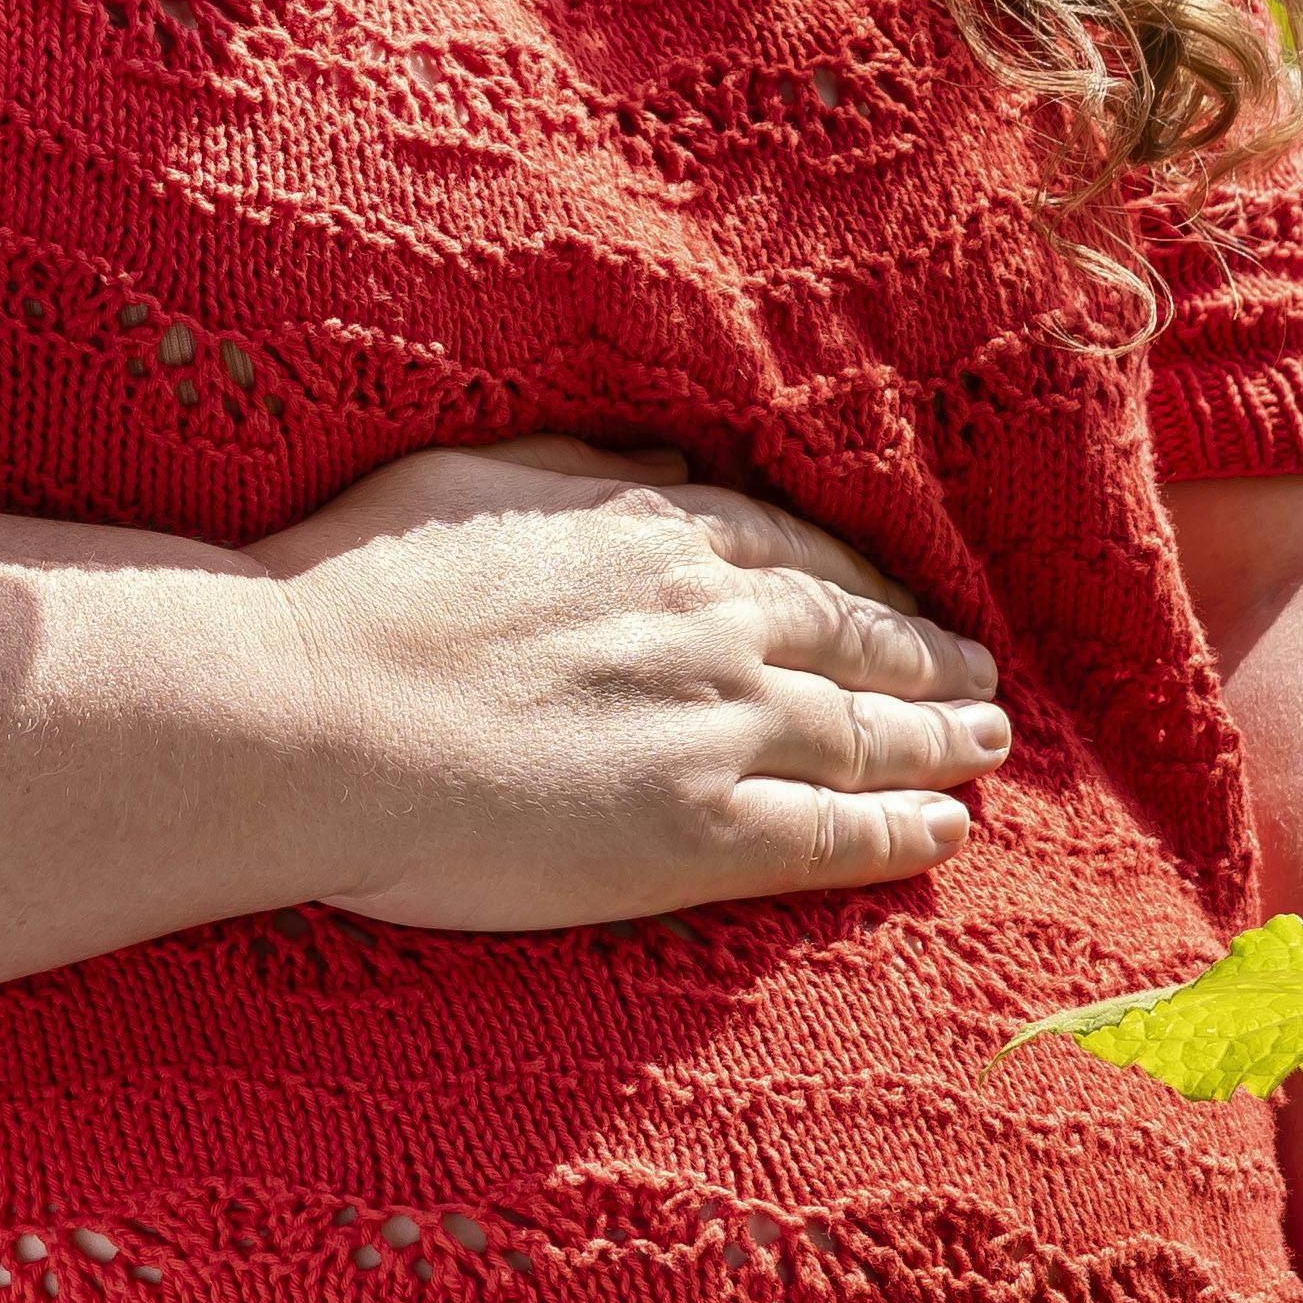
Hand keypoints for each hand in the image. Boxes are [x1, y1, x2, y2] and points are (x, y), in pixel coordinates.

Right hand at [249, 435, 1006, 929]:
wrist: (313, 711)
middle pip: (856, 637)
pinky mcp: (697, 833)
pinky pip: (832, 834)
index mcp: (654, 532)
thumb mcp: (476, 478)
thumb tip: (671, 469)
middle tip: (981, 676)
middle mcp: (710, 621)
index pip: (798, 554)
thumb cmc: (357, 586)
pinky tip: (946, 832)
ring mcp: (715, 728)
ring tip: (988, 746)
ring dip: (940, 738)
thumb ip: (583, 467)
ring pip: (866, 732)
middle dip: (927, 656)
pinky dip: (901, 831)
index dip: (866, 583)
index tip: (904, 600)